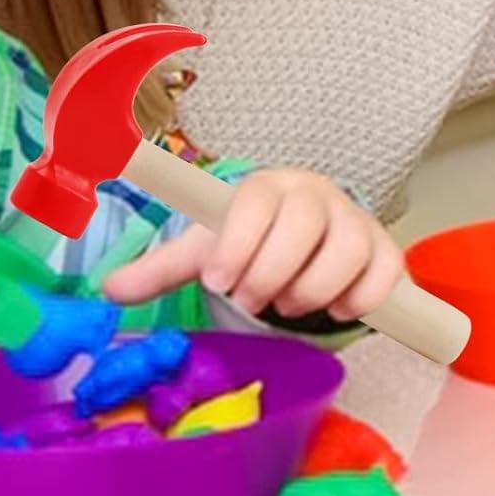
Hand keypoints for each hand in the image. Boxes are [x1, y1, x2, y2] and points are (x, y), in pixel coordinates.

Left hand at [103, 168, 403, 322]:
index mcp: (270, 186)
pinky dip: (359, 298)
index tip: (218, 281)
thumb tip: (108, 290)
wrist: (313, 243)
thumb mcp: (208, 252)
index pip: (258, 198)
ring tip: (287, 305)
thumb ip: (163, 270)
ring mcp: (357, 221)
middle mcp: (318, 195)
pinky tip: (335, 309)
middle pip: (304, 222)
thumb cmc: (256, 245)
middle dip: (271, 273)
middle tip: (249, 300)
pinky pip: (385, 273)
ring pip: (346, 250)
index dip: (238, 240)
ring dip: (311, 290)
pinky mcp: (386, 252)